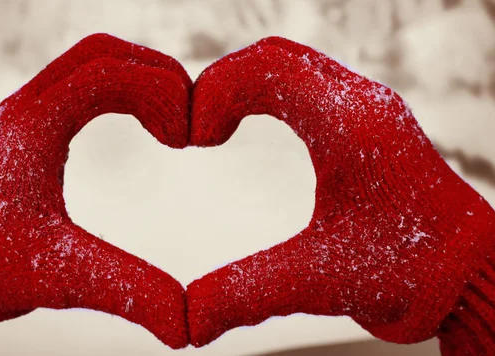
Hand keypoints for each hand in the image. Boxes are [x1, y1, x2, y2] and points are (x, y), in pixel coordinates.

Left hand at [0, 33, 191, 354]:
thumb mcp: (61, 278)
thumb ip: (127, 291)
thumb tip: (186, 324)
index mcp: (34, 128)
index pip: (107, 74)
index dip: (159, 92)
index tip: (185, 137)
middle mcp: (28, 105)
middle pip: (102, 53)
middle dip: (156, 74)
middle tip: (187, 117)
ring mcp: (27, 109)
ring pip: (91, 61)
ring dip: (139, 76)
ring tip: (170, 120)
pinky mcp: (31, 121)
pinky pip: (82, 80)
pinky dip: (121, 87)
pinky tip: (142, 121)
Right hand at [187, 37, 494, 354]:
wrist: (470, 272)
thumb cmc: (412, 273)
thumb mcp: (321, 281)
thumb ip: (249, 293)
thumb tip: (190, 321)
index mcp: (349, 126)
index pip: (265, 71)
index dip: (215, 92)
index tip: (195, 138)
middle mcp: (361, 102)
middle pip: (272, 55)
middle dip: (224, 84)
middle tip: (201, 127)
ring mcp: (367, 105)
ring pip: (291, 61)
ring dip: (247, 84)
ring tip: (220, 125)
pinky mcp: (368, 118)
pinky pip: (308, 78)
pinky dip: (270, 90)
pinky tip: (257, 120)